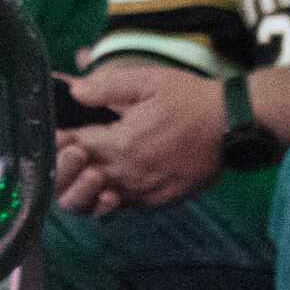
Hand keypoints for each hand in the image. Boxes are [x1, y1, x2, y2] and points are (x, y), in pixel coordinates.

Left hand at [57, 65, 225, 212]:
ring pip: (95, 205)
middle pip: (75, 187)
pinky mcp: (158, 202)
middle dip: (63, 172)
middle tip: (69, 154)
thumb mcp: (149, 81)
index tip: (56, 133)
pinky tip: (113, 180)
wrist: (233, 125)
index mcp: (120, 143)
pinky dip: (110, 198)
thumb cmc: (191, 100)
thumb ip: (107, 87)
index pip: (70, 148)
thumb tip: (74, 90)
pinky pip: (123, 207)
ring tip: (88, 170)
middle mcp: (127, 174)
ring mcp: (143, 192)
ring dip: (84, 191)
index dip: (57, 142)